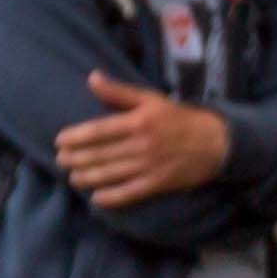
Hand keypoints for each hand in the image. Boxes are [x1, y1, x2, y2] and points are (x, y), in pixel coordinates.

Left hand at [54, 75, 233, 207]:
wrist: (216, 143)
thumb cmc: (179, 118)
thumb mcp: (150, 99)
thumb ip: (119, 91)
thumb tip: (92, 78)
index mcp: (138, 122)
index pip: (99, 130)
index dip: (76, 137)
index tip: (60, 141)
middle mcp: (142, 145)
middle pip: (101, 154)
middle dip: (77, 158)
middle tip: (60, 161)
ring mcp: (150, 166)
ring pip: (112, 174)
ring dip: (88, 177)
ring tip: (72, 178)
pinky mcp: (159, 184)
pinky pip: (131, 192)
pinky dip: (112, 197)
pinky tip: (96, 198)